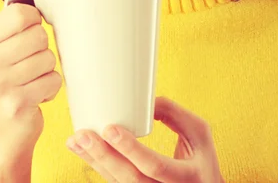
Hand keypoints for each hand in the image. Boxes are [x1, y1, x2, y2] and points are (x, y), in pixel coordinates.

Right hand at [0, 0, 61, 156]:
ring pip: (49, 57)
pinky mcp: (16, 105)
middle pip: (39, 35)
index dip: (33, 22)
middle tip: (27, 62)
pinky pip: (53, 80)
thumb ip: (17, 2)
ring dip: (46, 68)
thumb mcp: (0, 38)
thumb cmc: (2, 76)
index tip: (23, 35)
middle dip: (41, 47)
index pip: (23, 13)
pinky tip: (34, 93)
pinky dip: (50, 86)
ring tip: (30, 78)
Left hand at [66, 96, 224, 181]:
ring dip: (94, 161)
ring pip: (118, 182)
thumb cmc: (201, 156)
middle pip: (130, 178)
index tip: (110, 129)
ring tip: (76, 140)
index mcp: (188, 176)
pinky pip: (115, 182)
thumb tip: (142, 101)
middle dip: (103, 156)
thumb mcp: (198, 132)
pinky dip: (97, 165)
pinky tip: (83, 150)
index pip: (155, 165)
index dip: (131, 149)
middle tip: (83, 135)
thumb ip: (173, 114)